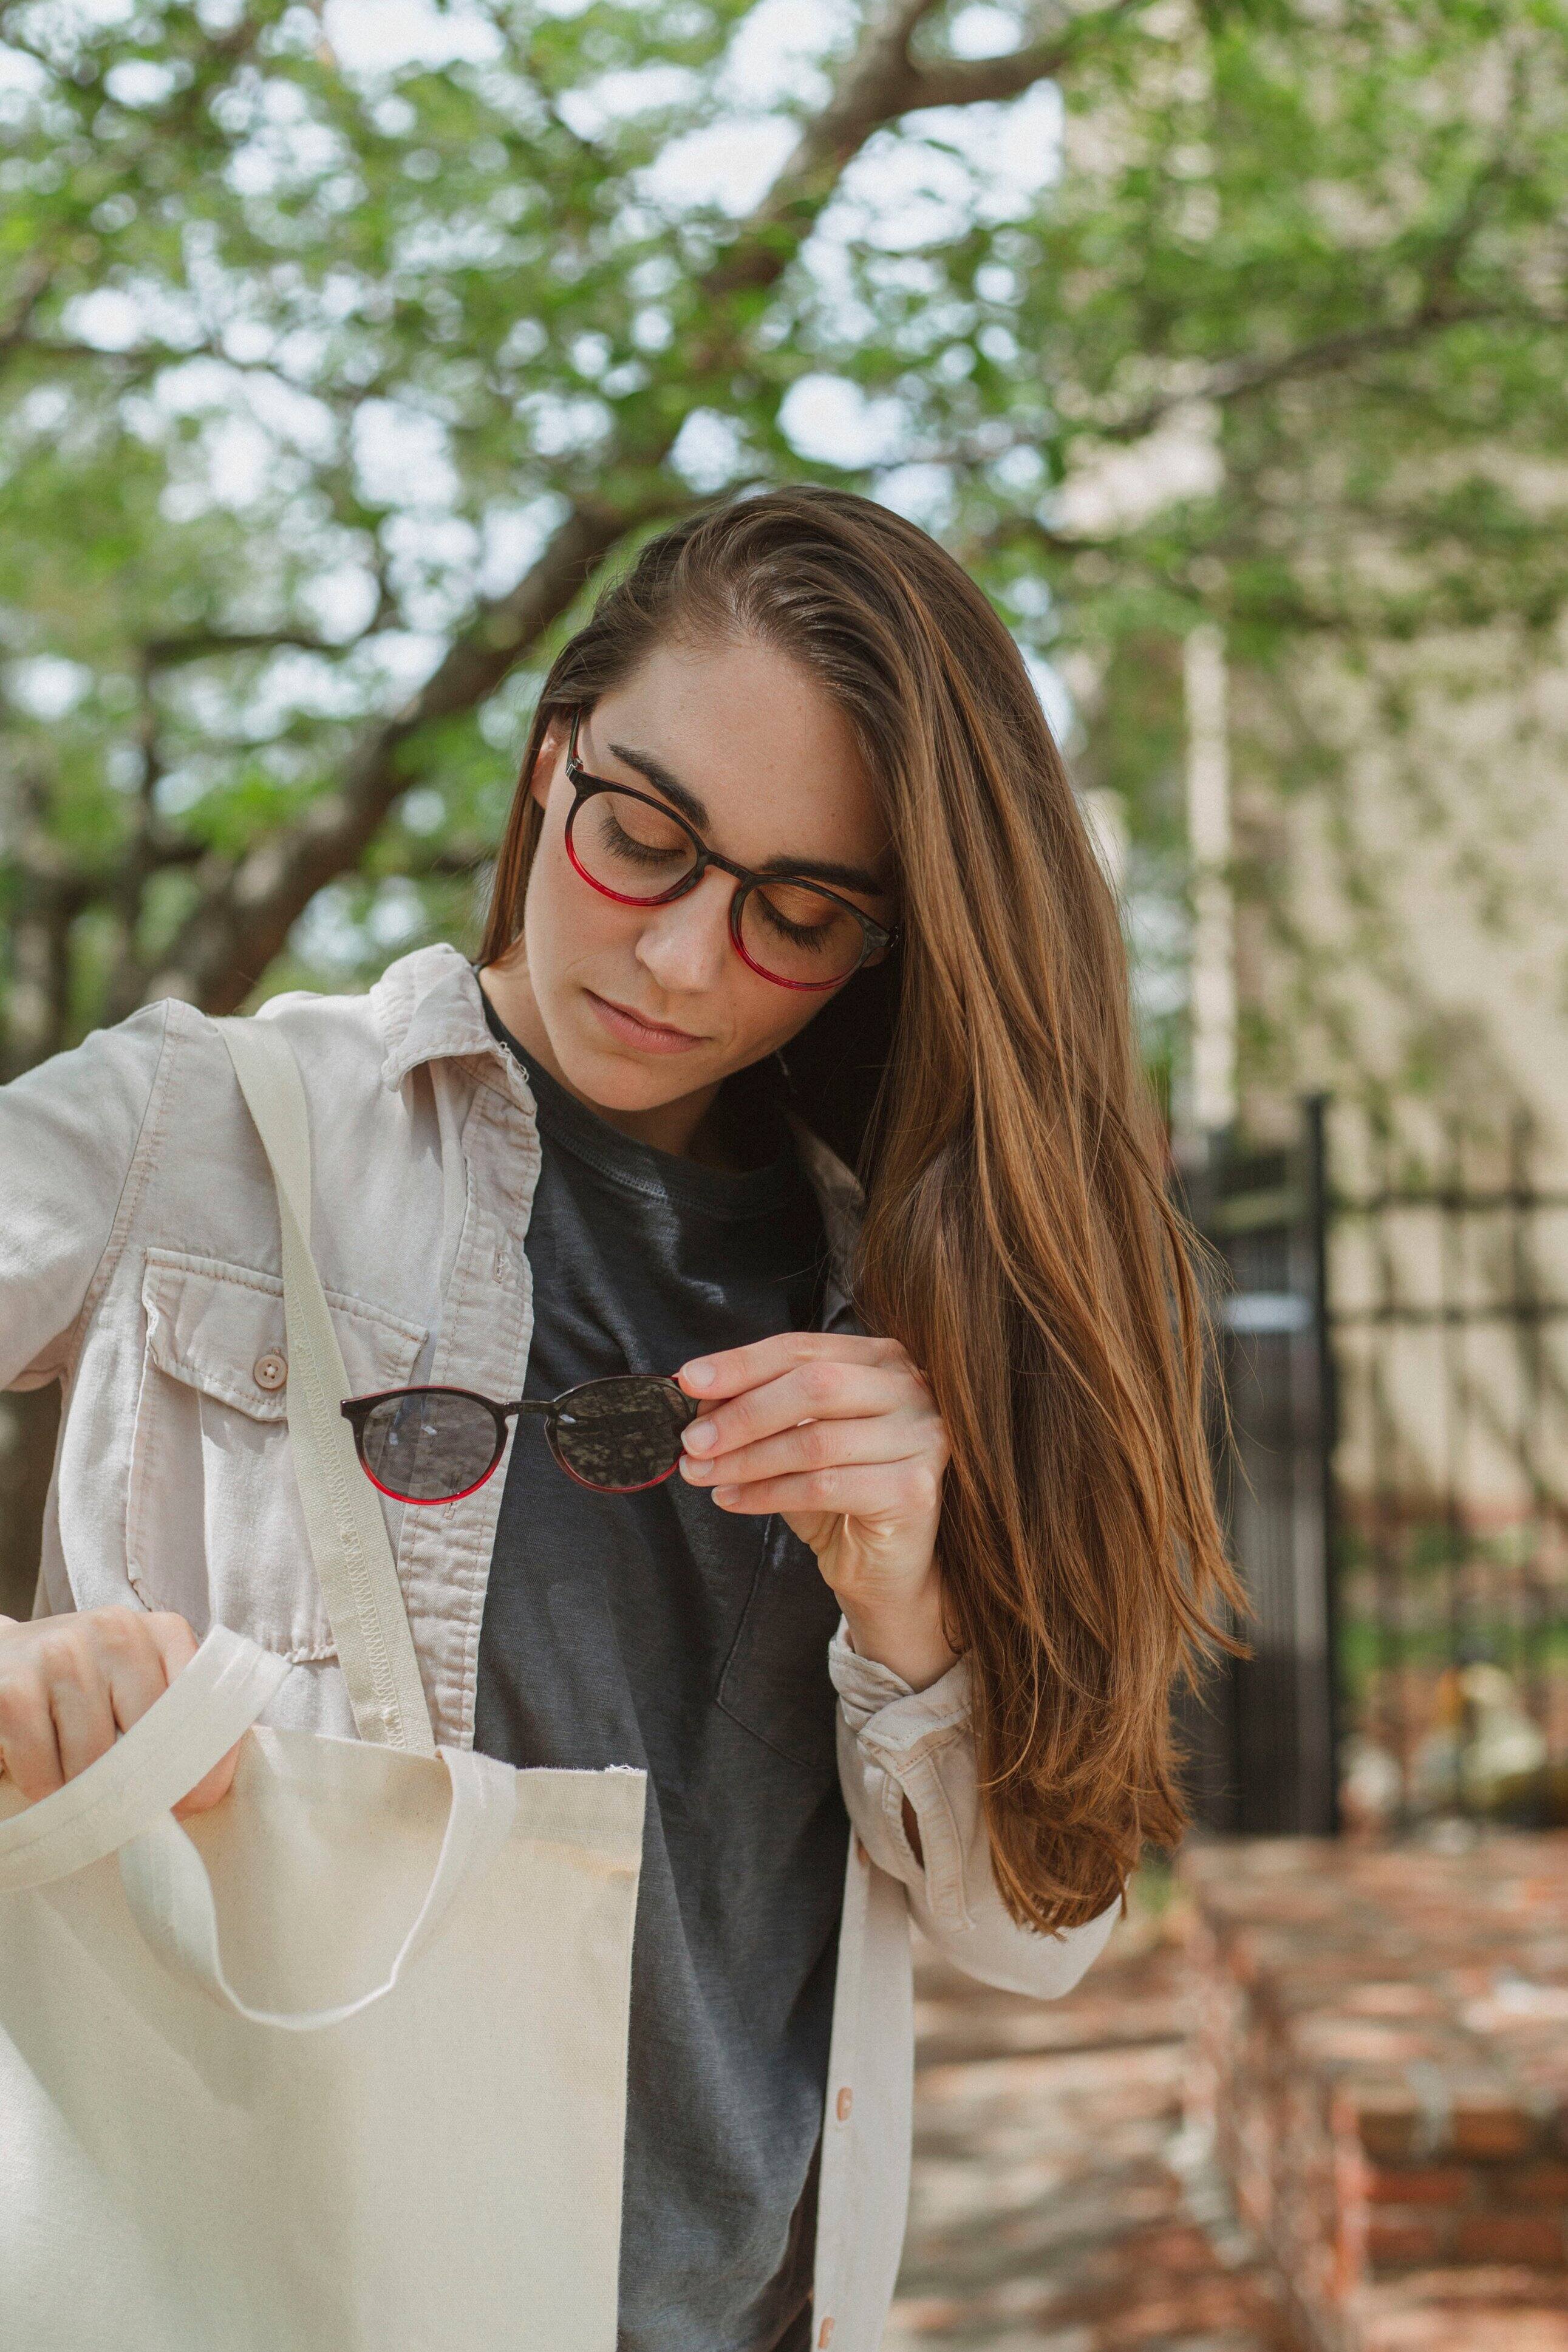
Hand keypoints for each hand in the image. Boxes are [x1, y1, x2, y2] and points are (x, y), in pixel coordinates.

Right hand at [0, 1606, 240, 1817]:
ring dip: (87, 1793)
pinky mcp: (14, 1689)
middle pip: (151, 1742)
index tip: (195, 1802)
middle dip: (144, 1791)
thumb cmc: (84, 1687)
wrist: (2, 1660)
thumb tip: (203, 1791)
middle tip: (131, 1811)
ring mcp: (63, 1654)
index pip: (206, 1704)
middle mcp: (118, 1632)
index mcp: (163, 1632)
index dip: (203, 1764)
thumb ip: (176, 1720)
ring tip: (77, 1777)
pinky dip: (45, 1790)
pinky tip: (43, 1770)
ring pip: (96, 1764)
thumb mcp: (138, 1687)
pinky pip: (45, 1773)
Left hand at [676, 1332, 956, 1690]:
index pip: (802, 1350)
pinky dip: (767, 1493)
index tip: (688, 1380)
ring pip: (814, 1441)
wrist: (885, 1567)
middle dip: (743, 1413)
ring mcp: (921, 1438)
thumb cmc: (838, 1494)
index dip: (741, 1363)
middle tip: (692, 1439)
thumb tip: (699, 1394)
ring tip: (701, 1473)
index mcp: (882, 1360)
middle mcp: (911, 1390)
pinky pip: (823, 1486)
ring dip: (746, 1459)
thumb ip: (760, 1410)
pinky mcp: (913, 1490)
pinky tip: (731, 1499)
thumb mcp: (795, 1437)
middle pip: (814, 1386)